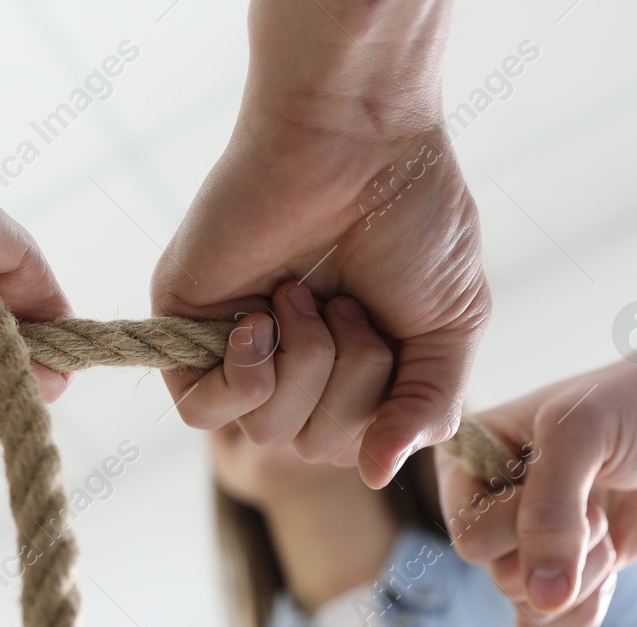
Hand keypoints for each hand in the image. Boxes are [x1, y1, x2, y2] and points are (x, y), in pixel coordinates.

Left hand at [152, 3, 486, 486]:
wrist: (358, 142)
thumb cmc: (412, 217)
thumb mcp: (451, 327)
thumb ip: (426, 408)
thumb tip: (376, 474)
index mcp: (345, 370)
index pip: (350, 449)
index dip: (381, 410)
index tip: (394, 328)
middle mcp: (287, 365)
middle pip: (308, 449)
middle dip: (350, 383)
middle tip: (351, 303)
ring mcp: (233, 349)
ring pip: (262, 433)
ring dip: (306, 365)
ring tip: (307, 295)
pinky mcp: (184, 331)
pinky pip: (201, 412)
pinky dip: (247, 377)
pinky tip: (263, 319)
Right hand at [441, 356, 636, 626]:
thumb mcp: (582, 433)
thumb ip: (552, 511)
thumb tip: (541, 598)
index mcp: (470, 462)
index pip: (469, 532)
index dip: (522, 526)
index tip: (571, 482)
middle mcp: (487, 506)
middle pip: (497, 573)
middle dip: (563, 550)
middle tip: (598, 503)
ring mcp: (524, 542)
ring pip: (524, 603)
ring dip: (581, 577)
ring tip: (608, 525)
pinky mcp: (560, 572)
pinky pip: (547, 623)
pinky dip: (584, 608)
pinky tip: (612, 565)